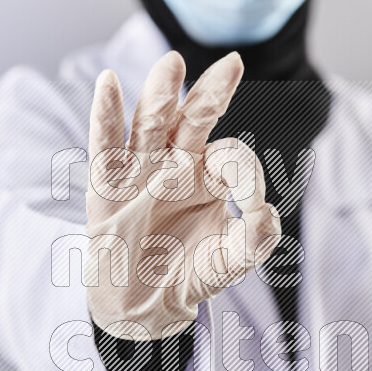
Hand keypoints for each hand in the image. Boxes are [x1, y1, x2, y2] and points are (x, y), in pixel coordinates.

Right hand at [85, 51, 280, 339]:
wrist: (145, 306)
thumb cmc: (191, 275)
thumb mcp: (231, 261)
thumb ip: (255, 238)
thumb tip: (266, 211)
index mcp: (210, 177)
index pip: (231, 156)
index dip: (245, 171)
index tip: (252, 201)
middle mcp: (177, 164)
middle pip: (194, 119)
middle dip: (211, 93)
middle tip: (232, 64)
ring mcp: (141, 171)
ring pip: (151, 123)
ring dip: (161, 94)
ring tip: (173, 64)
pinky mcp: (108, 185)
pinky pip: (105, 145)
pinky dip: (105, 115)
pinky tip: (108, 84)